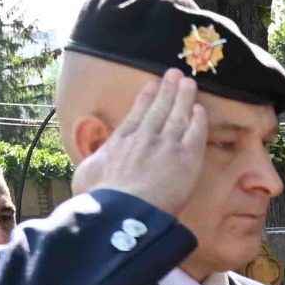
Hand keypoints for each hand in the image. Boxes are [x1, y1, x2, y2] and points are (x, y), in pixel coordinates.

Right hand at [72, 69, 207, 217]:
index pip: (136, 115)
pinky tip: (200, 109)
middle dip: (167, 90)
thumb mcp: (85, 175)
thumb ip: (93, 164)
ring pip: (177, 117)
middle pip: (159, 109)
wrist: (123, 210)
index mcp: (120, 141)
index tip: (151, 85)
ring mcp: (166, 146)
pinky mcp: (186, 158)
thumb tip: (93, 163)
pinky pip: (195, 134)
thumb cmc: (100, 199)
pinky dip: (198, 120)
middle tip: (175, 74)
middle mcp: (144, 138)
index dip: (146, 99)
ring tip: (189, 83)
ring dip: (184, 98)